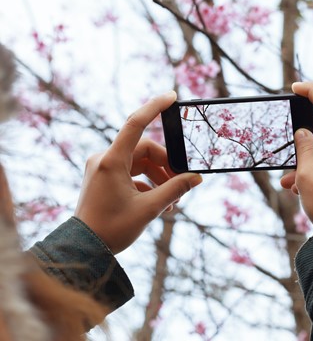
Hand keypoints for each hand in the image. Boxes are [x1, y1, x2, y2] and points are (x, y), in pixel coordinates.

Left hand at [74, 91, 202, 253]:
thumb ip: (175, 189)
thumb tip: (196, 178)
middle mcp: (104, 159)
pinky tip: (160, 203)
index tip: (172, 96)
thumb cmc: (112, 229)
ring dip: (159, 178)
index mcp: (111, 161)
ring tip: (173, 201)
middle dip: (166, 166)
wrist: (84, 248)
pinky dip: (147, 184)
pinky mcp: (103, 178)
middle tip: (183, 184)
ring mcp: (102, 168)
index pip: (136, 124)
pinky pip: (131, 173)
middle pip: (145, 151)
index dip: (154, 107)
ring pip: (140, 163)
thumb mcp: (149, 209)